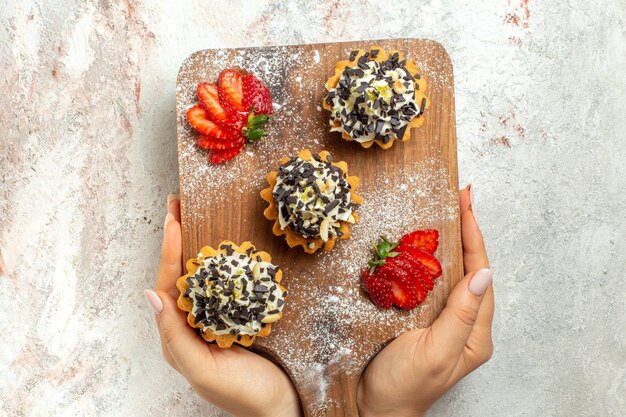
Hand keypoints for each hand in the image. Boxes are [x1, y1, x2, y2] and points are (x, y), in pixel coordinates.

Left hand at [145, 195, 301, 416]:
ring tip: (192, 214)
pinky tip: (223, 243)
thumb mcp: (203, 371)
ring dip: (194, 243)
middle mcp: (194, 323)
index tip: (173, 219)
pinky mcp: (238, 315)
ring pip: (200, 274)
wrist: (284, 407)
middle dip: (175, 238)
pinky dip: (220, 260)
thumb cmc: (244, 394)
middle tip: (177, 204)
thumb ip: (174, 336)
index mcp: (180, 335)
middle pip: (179, 273)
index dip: (169, 251)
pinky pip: (223, 283)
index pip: (168, 285)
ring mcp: (216, 317)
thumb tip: (150, 294)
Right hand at [357, 185, 493, 416]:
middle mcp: (464, 324)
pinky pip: (433, 283)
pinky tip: (423, 244)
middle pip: (471, 269)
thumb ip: (460, 315)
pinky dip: (431, 258)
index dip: (474, 238)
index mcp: (474, 333)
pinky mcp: (424, 319)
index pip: (480, 274)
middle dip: (467, 231)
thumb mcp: (435, 352)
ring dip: (451, 241)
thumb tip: (484, 274)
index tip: (467, 205)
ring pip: (453, 273)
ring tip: (449, 211)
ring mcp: (444, 321)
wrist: (374, 408)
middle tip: (461, 198)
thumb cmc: (404, 386)